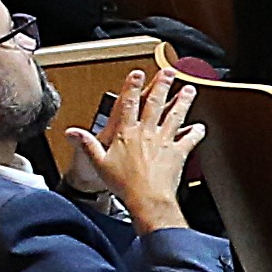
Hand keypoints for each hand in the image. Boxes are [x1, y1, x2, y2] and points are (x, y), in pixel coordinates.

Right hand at [86, 69, 198, 229]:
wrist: (147, 199)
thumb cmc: (124, 184)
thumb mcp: (99, 164)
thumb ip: (87, 145)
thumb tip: (71, 132)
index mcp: (127, 133)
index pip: (129, 104)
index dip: (133, 87)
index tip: (137, 74)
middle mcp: (147, 133)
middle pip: (156, 104)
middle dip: (163, 86)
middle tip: (169, 72)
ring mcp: (165, 141)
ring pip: (175, 116)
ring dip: (183, 102)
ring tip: (189, 90)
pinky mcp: (178, 153)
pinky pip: (190, 139)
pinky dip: (196, 132)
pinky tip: (200, 126)